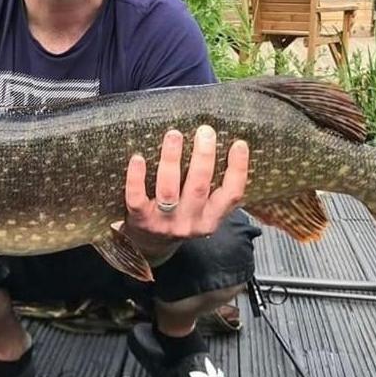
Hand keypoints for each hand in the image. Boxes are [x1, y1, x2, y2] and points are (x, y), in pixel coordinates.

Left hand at [123, 125, 250, 261]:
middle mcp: (190, 223)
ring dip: (171, 160)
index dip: (238, 170)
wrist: (150, 245)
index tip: (239, 144)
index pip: (231, 195)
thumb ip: (214, 188)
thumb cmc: (180, 217)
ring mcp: (164, 223)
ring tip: (174, 135)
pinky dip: (136, 178)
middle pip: (199, 188)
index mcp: (210, 219)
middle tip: (205, 131)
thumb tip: (226, 145)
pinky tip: (138, 158)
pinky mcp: (140, 220)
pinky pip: (137, 198)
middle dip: (203, 158)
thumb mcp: (203, 210)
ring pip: (169, 191)